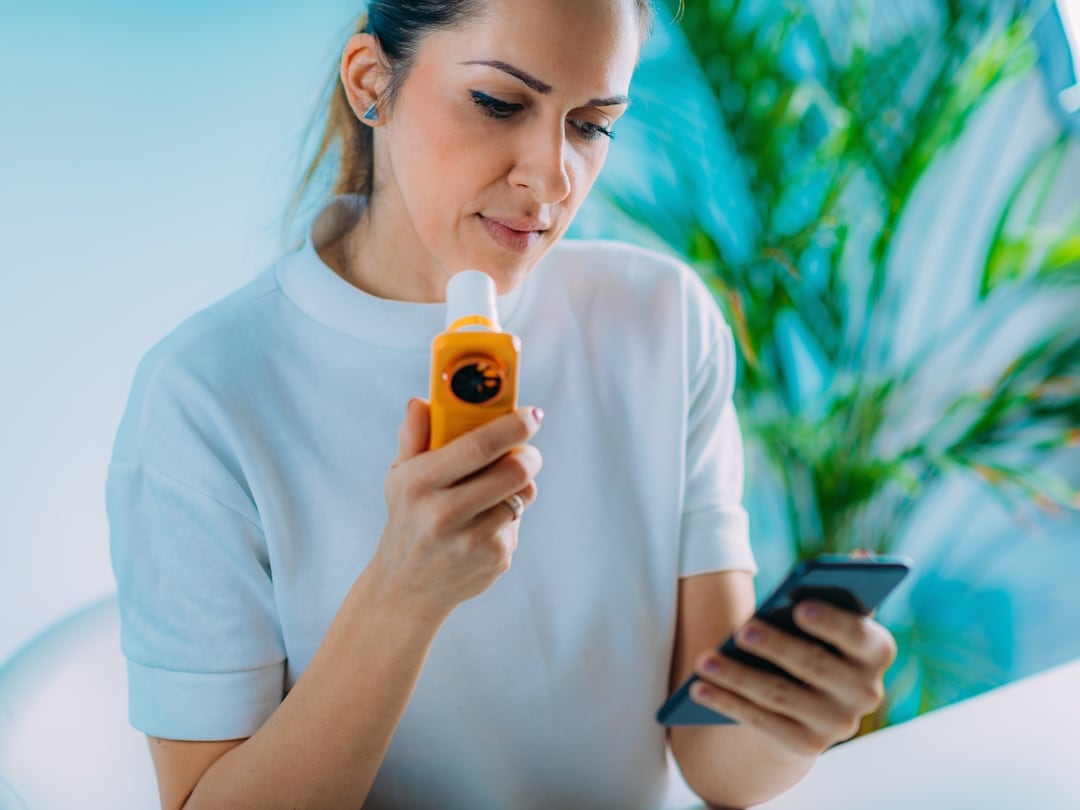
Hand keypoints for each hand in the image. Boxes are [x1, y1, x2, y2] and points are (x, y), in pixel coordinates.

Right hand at [372, 398, 542, 617]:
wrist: (408, 586)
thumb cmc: (408, 517)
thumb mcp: (400, 476)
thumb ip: (414, 436)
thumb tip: (422, 401)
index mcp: (419, 483)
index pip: (479, 446)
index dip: (513, 426)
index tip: (532, 414)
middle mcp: (444, 514)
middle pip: (513, 471)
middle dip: (529, 454)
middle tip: (526, 449)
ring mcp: (472, 541)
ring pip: (523, 495)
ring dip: (521, 483)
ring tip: (501, 484)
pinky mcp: (494, 559)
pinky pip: (518, 520)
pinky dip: (509, 512)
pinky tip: (487, 519)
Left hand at [689, 601, 897, 756]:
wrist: (805, 706)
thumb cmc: (812, 643)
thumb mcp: (827, 619)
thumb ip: (839, 592)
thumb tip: (862, 555)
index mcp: (876, 651)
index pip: (860, 635)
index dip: (831, 622)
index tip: (799, 606)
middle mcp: (866, 692)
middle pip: (815, 665)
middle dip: (776, 646)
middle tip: (741, 630)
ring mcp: (838, 724)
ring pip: (780, 695)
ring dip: (737, 676)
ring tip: (702, 660)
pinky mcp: (807, 746)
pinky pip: (761, 722)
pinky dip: (727, 703)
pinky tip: (699, 688)